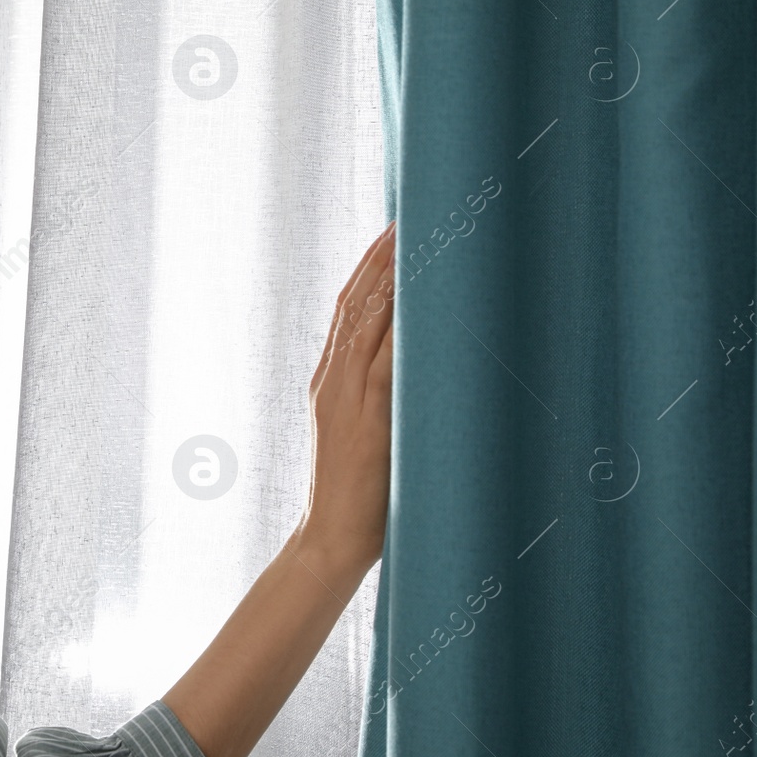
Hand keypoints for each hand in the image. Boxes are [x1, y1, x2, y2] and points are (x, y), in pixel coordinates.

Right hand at [302, 221, 394, 568]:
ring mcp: (343, 397)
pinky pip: (381, 363)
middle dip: (379, 258)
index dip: (368, 267)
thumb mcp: (373, 433)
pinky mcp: (362, 419)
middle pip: (353, 303)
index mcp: (330, 380)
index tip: (392, 230)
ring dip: (389, 279)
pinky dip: (396, 327)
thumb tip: (426, 368)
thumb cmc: (361, 495)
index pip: (348, 309)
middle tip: (405, 216)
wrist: (331, 540)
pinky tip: (413, 299)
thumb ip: (387, 398)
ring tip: (410, 240)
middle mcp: (331, 380)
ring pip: (364, 323)